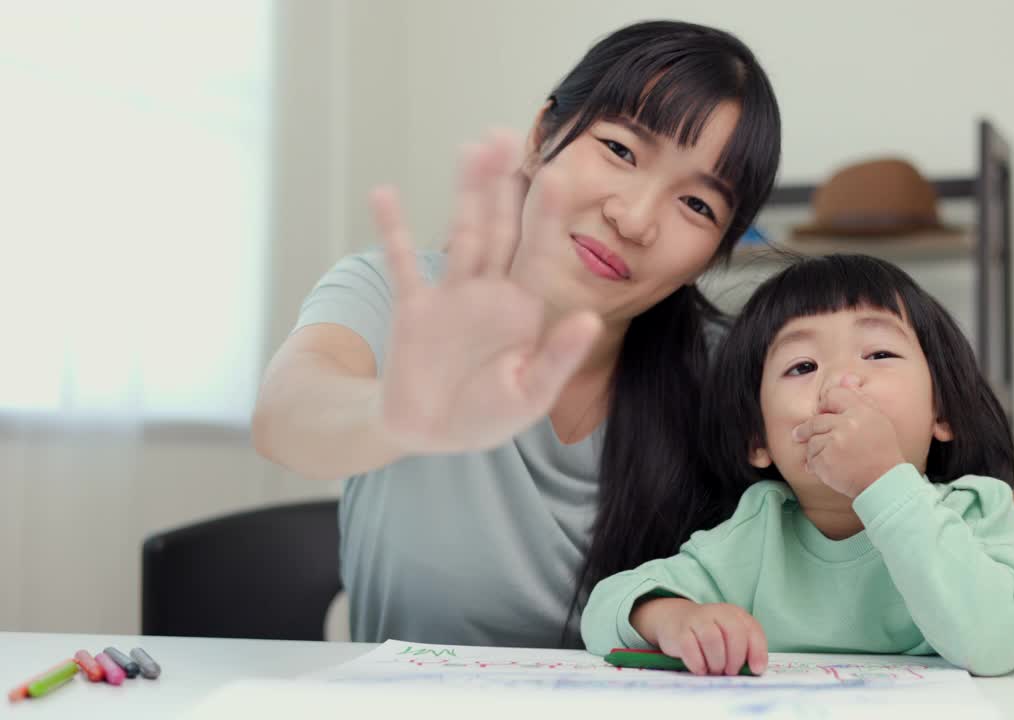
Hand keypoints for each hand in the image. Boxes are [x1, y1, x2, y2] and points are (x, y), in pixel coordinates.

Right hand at [374, 132, 601, 453]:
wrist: (432, 433)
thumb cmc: (487, 414)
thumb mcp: (531, 394)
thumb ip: (559, 357)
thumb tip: (590, 321)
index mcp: (523, 308)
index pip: (538, 251)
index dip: (546, 214)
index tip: (558, 174)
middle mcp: (488, 291)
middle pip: (500, 227)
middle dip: (503, 184)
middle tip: (505, 134)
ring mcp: (450, 295)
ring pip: (460, 233)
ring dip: (464, 193)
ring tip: (470, 148)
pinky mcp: (413, 308)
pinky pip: (403, 264)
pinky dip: (393, 231)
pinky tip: (383, 194)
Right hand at [632, 598, 768, 675]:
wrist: (675, 619)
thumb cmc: (709, 634)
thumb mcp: (729, 637)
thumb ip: (744, 650)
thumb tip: (755, 670)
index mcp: (735, 614)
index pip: (752, 629)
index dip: (757, 651)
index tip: (756, 670)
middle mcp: (717, 612)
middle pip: (734, 632)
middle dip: (735, 657)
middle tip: (730, 672)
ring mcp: (697, 619)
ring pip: (712, 639)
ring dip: (717, 662)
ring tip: (715, 670)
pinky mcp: (679, 631)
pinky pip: (690, 647)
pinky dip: (698, 663)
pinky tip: (701, 669)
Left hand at [792, 374, 905, 498]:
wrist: (884, 482)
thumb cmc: (883, 451)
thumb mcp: (877, 420)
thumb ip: (859, 399)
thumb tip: (846, 379)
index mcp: (860, 411)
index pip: (832, 396)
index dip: (825, 404)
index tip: (821, 412)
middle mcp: (846, 424)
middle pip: (816, 420)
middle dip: (806, 430)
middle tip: (799, 435)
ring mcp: (834, 442)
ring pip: (812, 441)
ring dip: (814, 450)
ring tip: (826, 458)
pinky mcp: (826, 461)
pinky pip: (811, 459)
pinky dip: (814, 465)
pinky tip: (826, 469)